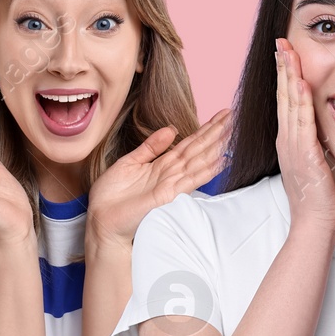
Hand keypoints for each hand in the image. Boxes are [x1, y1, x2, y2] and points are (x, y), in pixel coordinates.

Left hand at [86, 108, 232, 244]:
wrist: (101, 220)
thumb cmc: (112, 196)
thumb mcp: (130, 162)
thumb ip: (150, 146)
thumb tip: (171, 129)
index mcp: (161, 164)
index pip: (188, 143)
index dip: (205, 129)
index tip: (220, 115)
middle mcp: (170, 174)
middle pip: (197, 149)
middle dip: (215, 132)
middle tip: (232, 116)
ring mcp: (171, 184)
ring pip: (198, 161)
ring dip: (216, 147)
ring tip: (232, 132)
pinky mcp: (168, 196)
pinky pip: (191, 179)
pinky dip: (207, 170)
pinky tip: (221, 160)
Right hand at [276, 38, 334, 232]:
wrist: (315, 224)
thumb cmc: (318, 198)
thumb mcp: (313, 164)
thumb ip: (312, 144)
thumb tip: (316, 130)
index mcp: (289, 142)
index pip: (285, 101)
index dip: (285, 76)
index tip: (286, 53)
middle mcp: (286, 140)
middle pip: (282, 96)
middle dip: (282, 67)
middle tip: (281, 42)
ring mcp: (292, 147)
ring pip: (288, 104)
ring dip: (288, 76)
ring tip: (287, 52)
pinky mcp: (303, 155)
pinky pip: (301, 122)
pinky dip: (300, 101)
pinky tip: (300, 83)